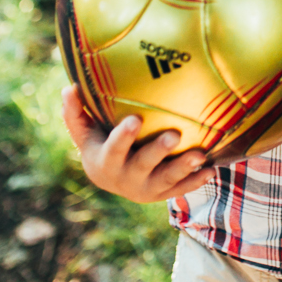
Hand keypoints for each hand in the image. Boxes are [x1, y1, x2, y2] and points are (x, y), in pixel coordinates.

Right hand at [61, 85, 216, 202]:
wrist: (112, 178)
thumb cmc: (100, 144)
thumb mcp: (86, 132)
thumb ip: (76, 112)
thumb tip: (69, 88)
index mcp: (105, 162)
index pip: (113, 150)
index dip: (123, 137)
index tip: (135, 119)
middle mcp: (125, 179)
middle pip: (142, 166)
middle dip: (158, 151)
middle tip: (175, 136)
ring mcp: (146, 189)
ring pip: (166, 180)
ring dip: (184, 168)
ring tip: (201, 155)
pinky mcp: (163, 194)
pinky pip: (181, 189)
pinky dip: (197, 181)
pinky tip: (212, 169)